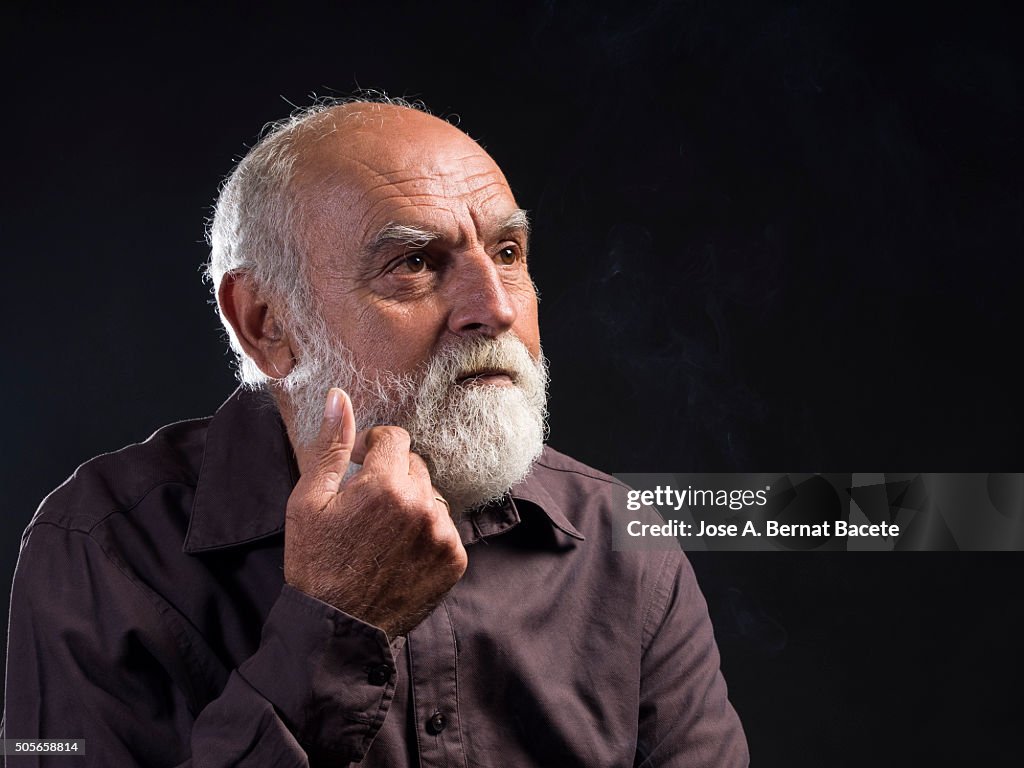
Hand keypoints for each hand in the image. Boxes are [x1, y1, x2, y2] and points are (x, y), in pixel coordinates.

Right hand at [284, 388, 467, 636]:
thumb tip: (340, 397)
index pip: (395, 438)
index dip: (374, 449)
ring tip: (383, 534)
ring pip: (431, 496)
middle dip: (392, 477)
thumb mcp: (308, 502)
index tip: (359, 468)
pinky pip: (444, 527)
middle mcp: (421, 505)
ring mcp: (442, 533)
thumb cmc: (316, 563)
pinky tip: (400, 553)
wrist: (338, 629)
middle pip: (415, 465)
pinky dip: (426, 534)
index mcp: (384, 485)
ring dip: (412, 505)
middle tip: (367, 507)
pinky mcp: (454, 559)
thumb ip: (331, 446)